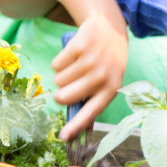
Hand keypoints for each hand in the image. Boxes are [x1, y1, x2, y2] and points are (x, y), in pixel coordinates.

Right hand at [51, 11, 127, 139]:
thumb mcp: (108, 80)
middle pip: (64, 97)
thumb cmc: (106, 61)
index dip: (76, 126)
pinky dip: (60, 61)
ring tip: (77, 65)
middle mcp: (102, 76)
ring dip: (62, 74)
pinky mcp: (79, 47)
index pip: (90, 112)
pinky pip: (56, 64)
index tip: (63, 137)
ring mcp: (90, 61)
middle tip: (70, 83)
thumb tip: (76, 128)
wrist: (109, 29)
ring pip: (58, 80)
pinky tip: (74, 55)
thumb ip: (93, 101)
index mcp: (111, 89)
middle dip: (60, 93)